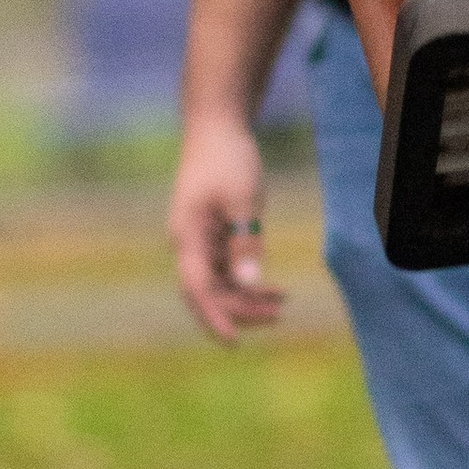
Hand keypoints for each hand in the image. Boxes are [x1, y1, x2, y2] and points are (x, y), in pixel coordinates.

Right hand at [169, 113, 284, 341]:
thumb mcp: (243, 199)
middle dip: (240, 310)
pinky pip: (225, 269)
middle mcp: (187, 243)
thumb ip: (245, 241)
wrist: (216, 127)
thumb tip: (249, 282)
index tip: (235, 342)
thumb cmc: (228, 158)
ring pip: (219, 283)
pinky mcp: (211, 235)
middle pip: (208, 292)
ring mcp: (198, 241)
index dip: (215, 318)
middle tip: (277, 316)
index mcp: (187, 236)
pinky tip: (273, 287)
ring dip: (246, 297)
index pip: (197, 289)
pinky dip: (247, 280)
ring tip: (281, 304)